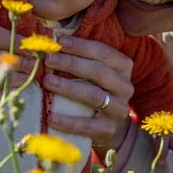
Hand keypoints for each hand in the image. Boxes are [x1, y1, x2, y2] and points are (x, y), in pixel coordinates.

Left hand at [43, 36, 134, 155]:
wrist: (106, 127)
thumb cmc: (93, 90)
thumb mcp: (92, 73)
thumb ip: (79, 58)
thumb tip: (52, 42)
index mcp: (123, 67)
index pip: (103, 52)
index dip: (81, 46)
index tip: (59, 42)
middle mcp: (125, 87)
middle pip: (99, 71)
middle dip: (71, 63)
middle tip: (48, 59)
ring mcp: (119, 109)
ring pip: (94, 96)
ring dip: (68, 87)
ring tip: (47, 81)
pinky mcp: (109, 129)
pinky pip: (88, 125)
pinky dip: (68, 121)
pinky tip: (51, 117)